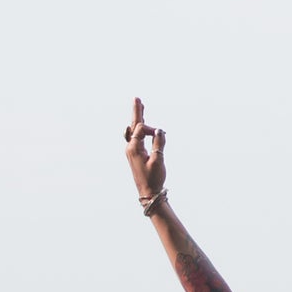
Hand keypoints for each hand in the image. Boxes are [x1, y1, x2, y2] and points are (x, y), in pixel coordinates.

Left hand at [124, 98, 167, 212]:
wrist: (148, 193)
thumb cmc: (153, 178)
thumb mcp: (158, 160)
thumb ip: (159, 143)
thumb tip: (159, 130)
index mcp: (133, 148)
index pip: (141, 128)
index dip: (152, 129)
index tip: (161, 135)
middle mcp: (130, 147)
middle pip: (133, 125)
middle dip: (137, 111)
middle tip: (137, 98)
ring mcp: (132, 150)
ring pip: (134, 130)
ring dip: (138, 118)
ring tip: (140, 106)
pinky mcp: (136, 154)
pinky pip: (136, 136)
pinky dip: (139, 128)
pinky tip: (139, 125)